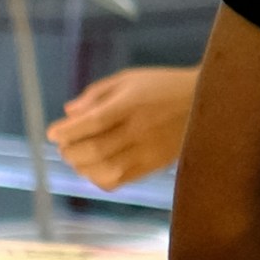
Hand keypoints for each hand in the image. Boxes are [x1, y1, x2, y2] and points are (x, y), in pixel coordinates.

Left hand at [47, 63, 198, 193]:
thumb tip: (69, 113)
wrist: (207, 102)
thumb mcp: (129, 79)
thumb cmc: (163, 86)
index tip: (52, 133)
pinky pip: (120, 181)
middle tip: (63, 146)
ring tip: (76, 159)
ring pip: (104, 169)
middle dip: (69, 151)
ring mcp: (148, 151)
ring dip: (82, 168)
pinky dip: (100, 179)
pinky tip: (95, 170)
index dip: (66, 131)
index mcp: (130, 104)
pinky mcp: (154, 165)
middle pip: (93, 150)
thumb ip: (97, 94)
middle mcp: (138, 129)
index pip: (91, 122)